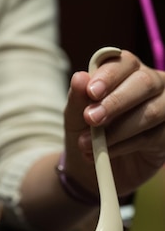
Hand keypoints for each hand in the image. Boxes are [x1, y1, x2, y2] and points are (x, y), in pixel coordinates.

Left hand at [64, 49, 164, 196]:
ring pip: (151, 111)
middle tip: (91, 118)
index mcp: (125, 72)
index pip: (123, 63)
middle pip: (144, 82)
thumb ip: (78, 98)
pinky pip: (152, 136)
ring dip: (118, 130)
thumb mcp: (75, 117)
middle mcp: (151, 84)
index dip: (108, 76)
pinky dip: (125, 146)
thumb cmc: (84, 132)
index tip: (91, 92)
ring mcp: (164, 107)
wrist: (91, 168)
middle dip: (115, 102)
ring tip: (88, 144)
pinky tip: (105, 152)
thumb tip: (79, 77)